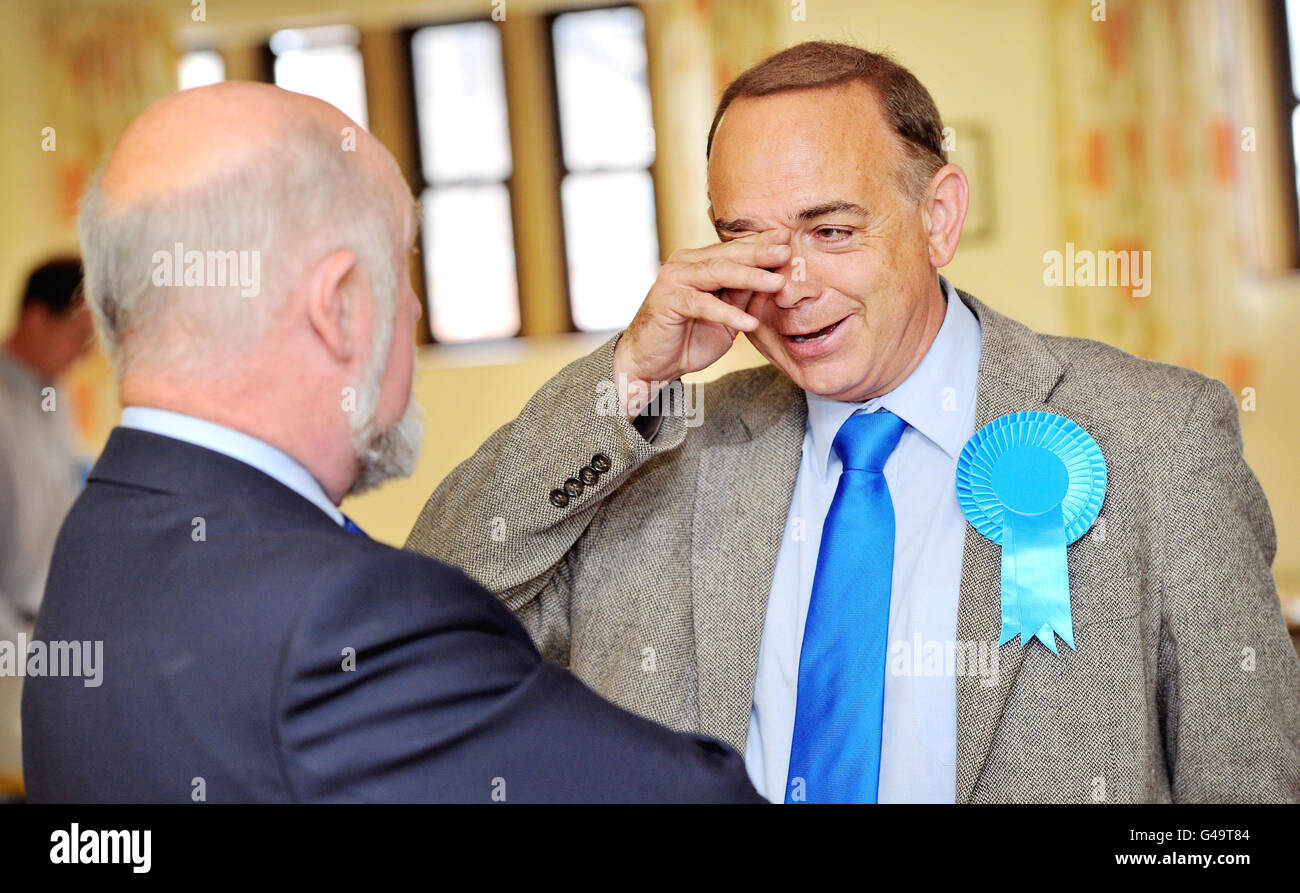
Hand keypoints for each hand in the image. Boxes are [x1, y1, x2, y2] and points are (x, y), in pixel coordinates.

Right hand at [612, 230, 789, 420]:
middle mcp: (685, 264)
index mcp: (699, 263)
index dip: (760, 243)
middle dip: (760, 253)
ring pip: (717, 272)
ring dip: (749, 277)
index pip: (733, 249)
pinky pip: (703, 305)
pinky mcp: (668, 301)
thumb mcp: (727, 316)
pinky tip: (750, 323)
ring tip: (777, 283)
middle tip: (787, 250)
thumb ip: (744, 296)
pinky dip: (728, 314)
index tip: (787, 238)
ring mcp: (674, 280)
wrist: (652, 364)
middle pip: (727, 255)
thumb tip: (776, 276)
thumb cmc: (689, 339)